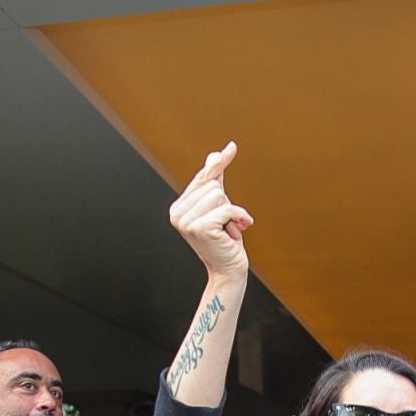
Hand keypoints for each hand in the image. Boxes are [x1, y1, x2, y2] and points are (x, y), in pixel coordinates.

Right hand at [169, 142, 252, 281]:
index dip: (218, 165)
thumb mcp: (220, 206)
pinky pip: (227, 209)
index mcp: (179, 207)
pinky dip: (238, 218)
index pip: (203, 178)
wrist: (229, 269)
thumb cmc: (225, 239)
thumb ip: (216, 179)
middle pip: (213, 185)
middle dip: (226, 204)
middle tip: (224, 225)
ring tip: (226, 230)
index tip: (233, 147)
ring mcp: (185, 221)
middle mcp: (177, 213)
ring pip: (219, 195)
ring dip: (231, 213)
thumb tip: (219, 152)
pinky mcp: (199, 228)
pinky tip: (236, 231)